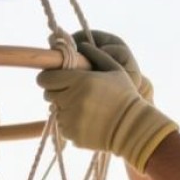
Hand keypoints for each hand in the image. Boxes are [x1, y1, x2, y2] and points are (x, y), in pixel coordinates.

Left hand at [37, 43, 177, 171]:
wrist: (133, 128)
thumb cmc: (125, 95)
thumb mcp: (115, 69)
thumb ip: (97, 55)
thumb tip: (82, 44)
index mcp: (81, 81)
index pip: (45, 78)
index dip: (48, 77)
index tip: (55, 78)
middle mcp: (72, 100)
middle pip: (48, 94)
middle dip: (56, 91)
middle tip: (71, 93)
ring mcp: (71, 119)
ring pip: (55, 111)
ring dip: (64, 108)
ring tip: (83, 108)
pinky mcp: (72, 135)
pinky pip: (63, 126)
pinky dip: (70, 123)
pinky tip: (87, 121)